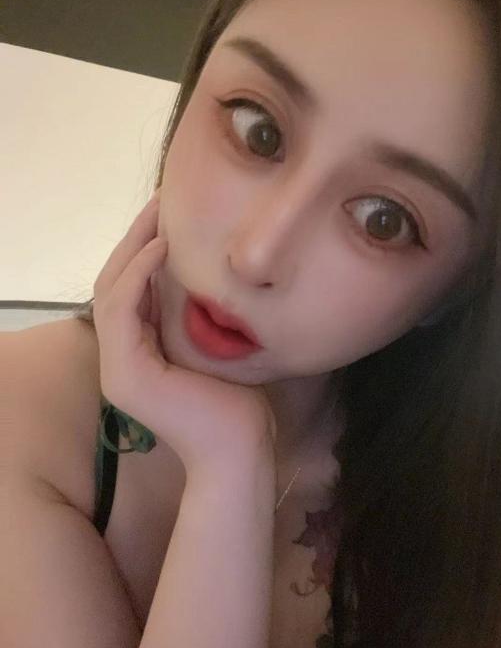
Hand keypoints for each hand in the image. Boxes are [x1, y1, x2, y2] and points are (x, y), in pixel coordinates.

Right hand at [92, 188, 276, 478]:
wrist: (241, 447)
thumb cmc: (238, 402)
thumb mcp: (214, 347)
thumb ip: (196, 317)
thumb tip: (209, 278)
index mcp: (138, 353)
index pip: (131, 290)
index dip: (144, 249)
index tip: (169, 216)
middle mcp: (120, 358)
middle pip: (115, 283)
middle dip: (136, 238)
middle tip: (161, 201)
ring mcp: (116, 368)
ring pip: (111, 290)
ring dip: (134, 246)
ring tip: (160, 213)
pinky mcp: (124, 372)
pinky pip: (121, 309)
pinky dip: (138, 273)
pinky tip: (163, 247)